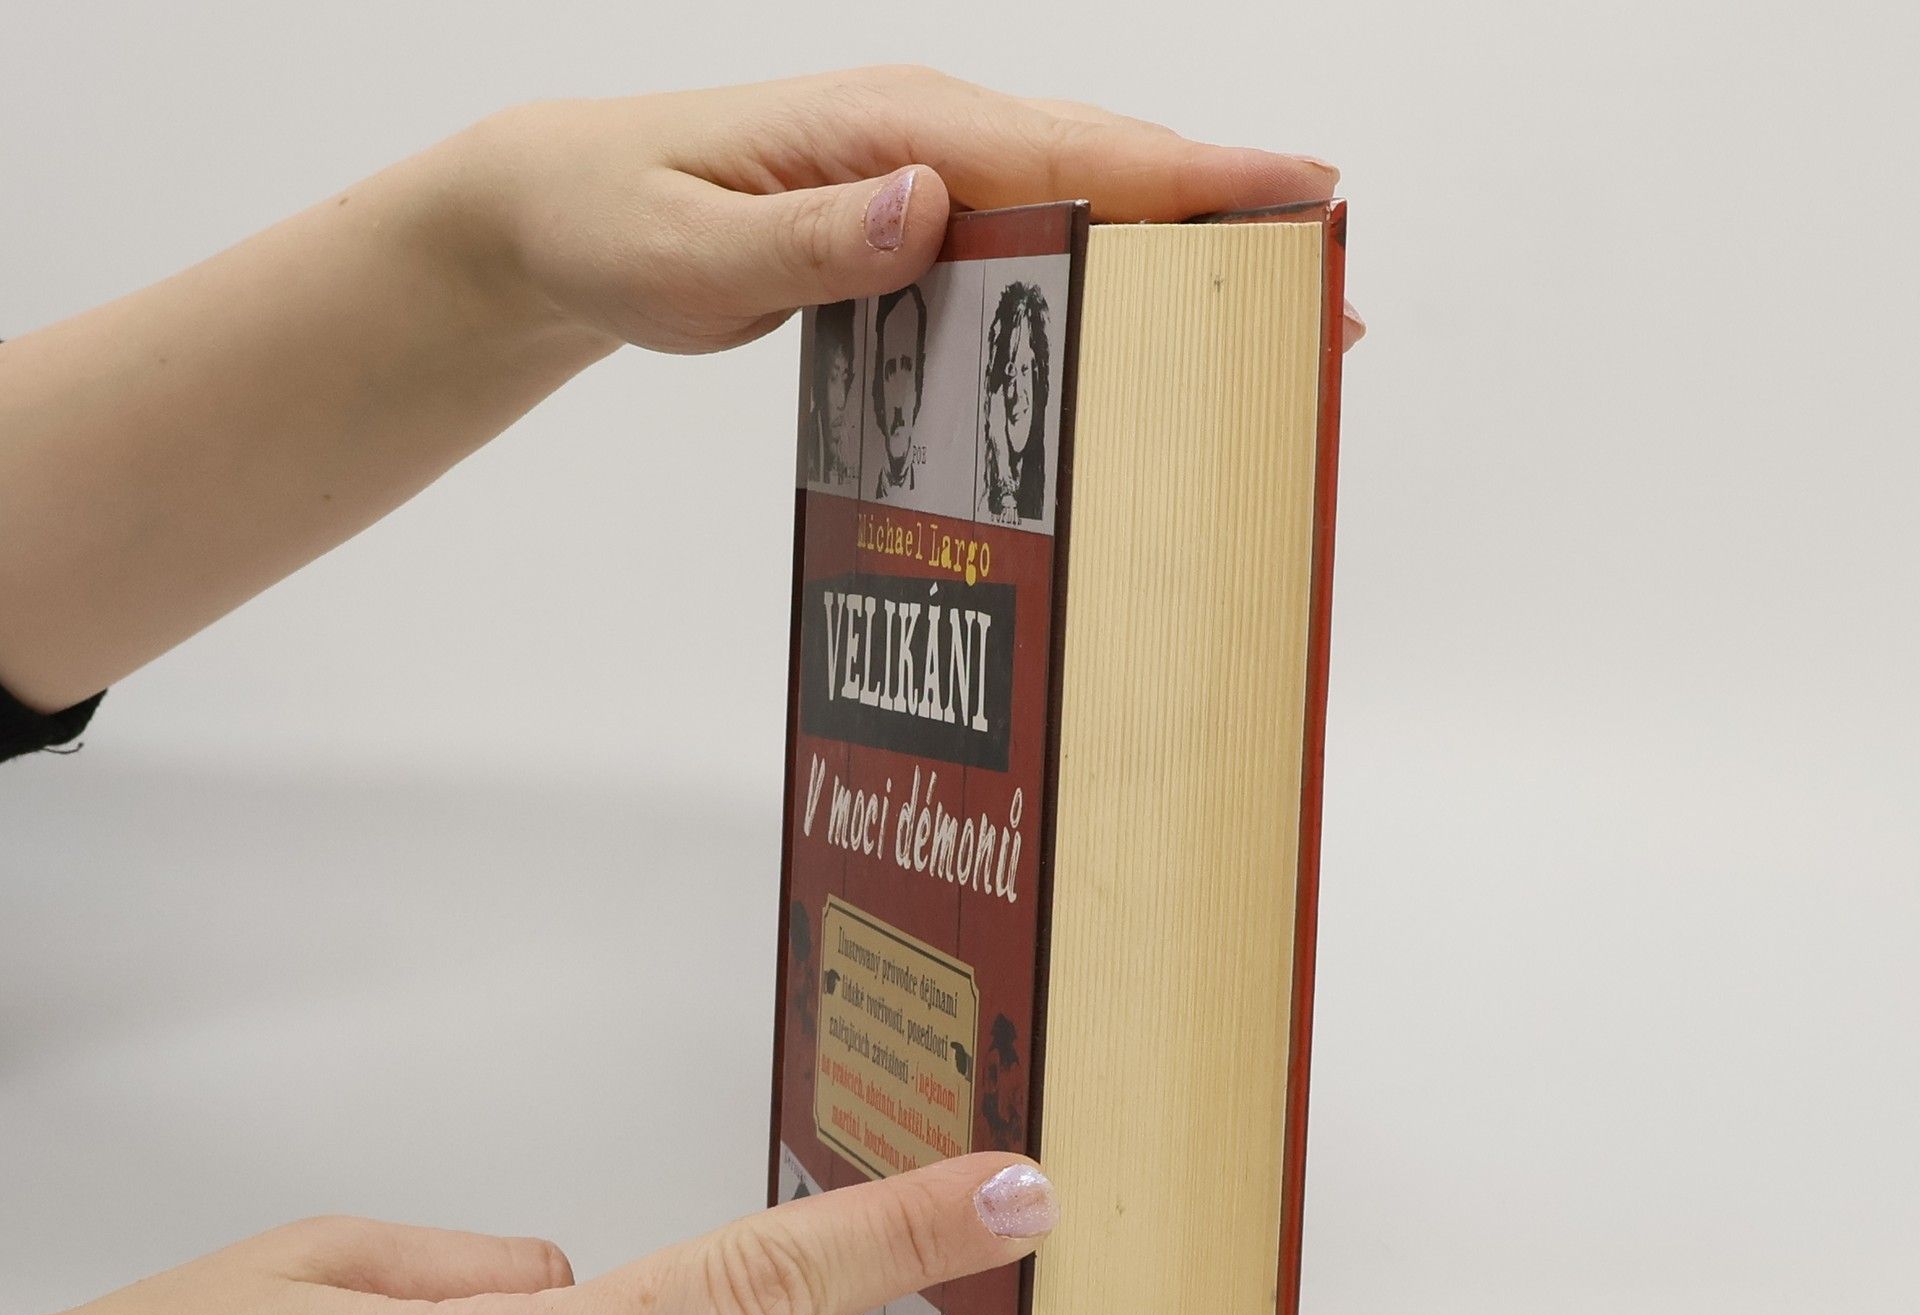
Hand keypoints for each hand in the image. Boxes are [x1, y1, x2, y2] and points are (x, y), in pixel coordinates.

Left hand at [466, 67, 1361, 354]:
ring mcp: (920, 175)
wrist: (560, 210)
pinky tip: (1132, 321)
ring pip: (1079, 202)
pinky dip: (1096, 272)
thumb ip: (814, 241)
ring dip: (1173, 253)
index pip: (1072, 152)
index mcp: (892, 130)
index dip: (1195, 182)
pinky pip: (1027, 239)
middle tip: (1326, 298)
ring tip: (1262, 321)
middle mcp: (924, 138)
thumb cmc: (615, 223)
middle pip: (1107, 169)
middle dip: (1224, 225)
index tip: (1303, 203)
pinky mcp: (907, 219)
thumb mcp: (693, 254)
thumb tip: (932, 203)